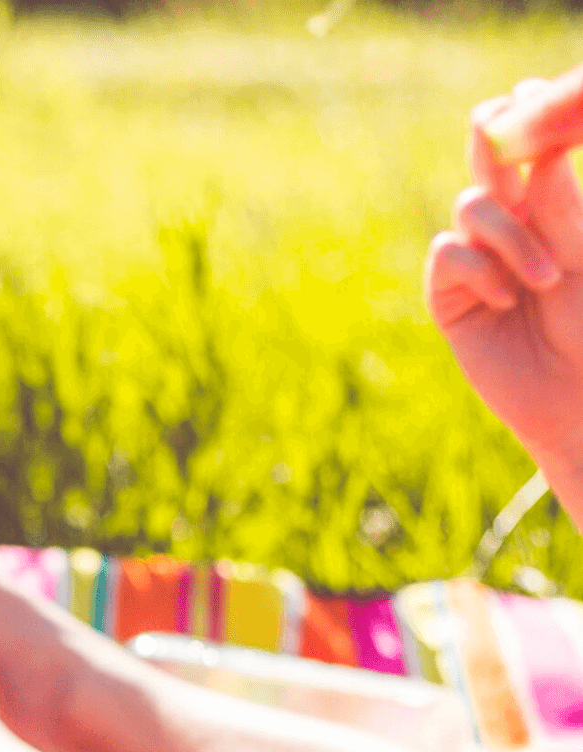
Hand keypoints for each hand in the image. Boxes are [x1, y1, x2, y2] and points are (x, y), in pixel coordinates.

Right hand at [425, 75, 582, 493]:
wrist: (571, 395)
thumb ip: (559, 209)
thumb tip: (536, 158)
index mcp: (552, 205)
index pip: (534, 145)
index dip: (528, 114)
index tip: (534, 92)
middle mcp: (511, 223)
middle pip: (490, 155)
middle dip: (493, 133)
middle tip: (497, 118)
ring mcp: (477, 258)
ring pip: (471, 205)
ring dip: (507, 235)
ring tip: (542, 279)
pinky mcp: (449, 296)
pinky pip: (446, 254)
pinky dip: (476, 269)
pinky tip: (506, 299)